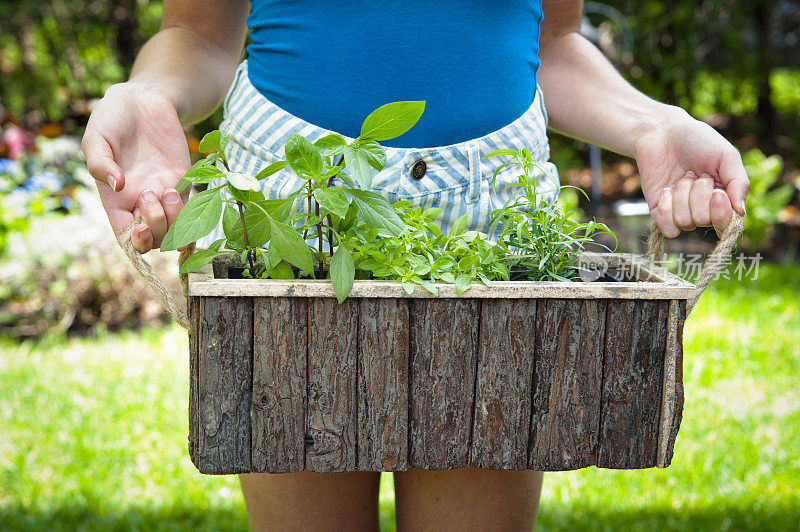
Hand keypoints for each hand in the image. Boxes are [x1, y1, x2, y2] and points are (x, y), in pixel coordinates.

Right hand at [82, 82, 189, 252]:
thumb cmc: (111, 119)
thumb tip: (117, 186)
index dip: (136, 243)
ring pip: (176, 228)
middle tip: (149, 194)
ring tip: (166, 191)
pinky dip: (188, 209)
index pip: (126, 236)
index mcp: (116, 200)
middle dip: (156, 227)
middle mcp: (141, 202)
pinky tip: (175, 189)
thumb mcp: (96, 137)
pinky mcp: (183, 180)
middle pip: (155, 239)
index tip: (140, 227)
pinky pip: (191, 208)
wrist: (141, 99)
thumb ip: (99, 163)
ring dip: (174, 219)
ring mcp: (164, 193)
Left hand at [635, 113, 748, 237]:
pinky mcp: (660, 212)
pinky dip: (666, 209)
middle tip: (696, 174)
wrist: (662, 132)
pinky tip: (666, 190)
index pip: (728, 225)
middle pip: (704, 220)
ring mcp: (681, 212)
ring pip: (684, 222)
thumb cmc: (698, 141)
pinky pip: (666, 227)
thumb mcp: (726, 156)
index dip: (721, 214)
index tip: (716, 193)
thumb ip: (738, 183)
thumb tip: (741, 213)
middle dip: (698, 194)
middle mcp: (703, 210)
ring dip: (681, 196)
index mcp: (724, 200)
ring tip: (682, 177)